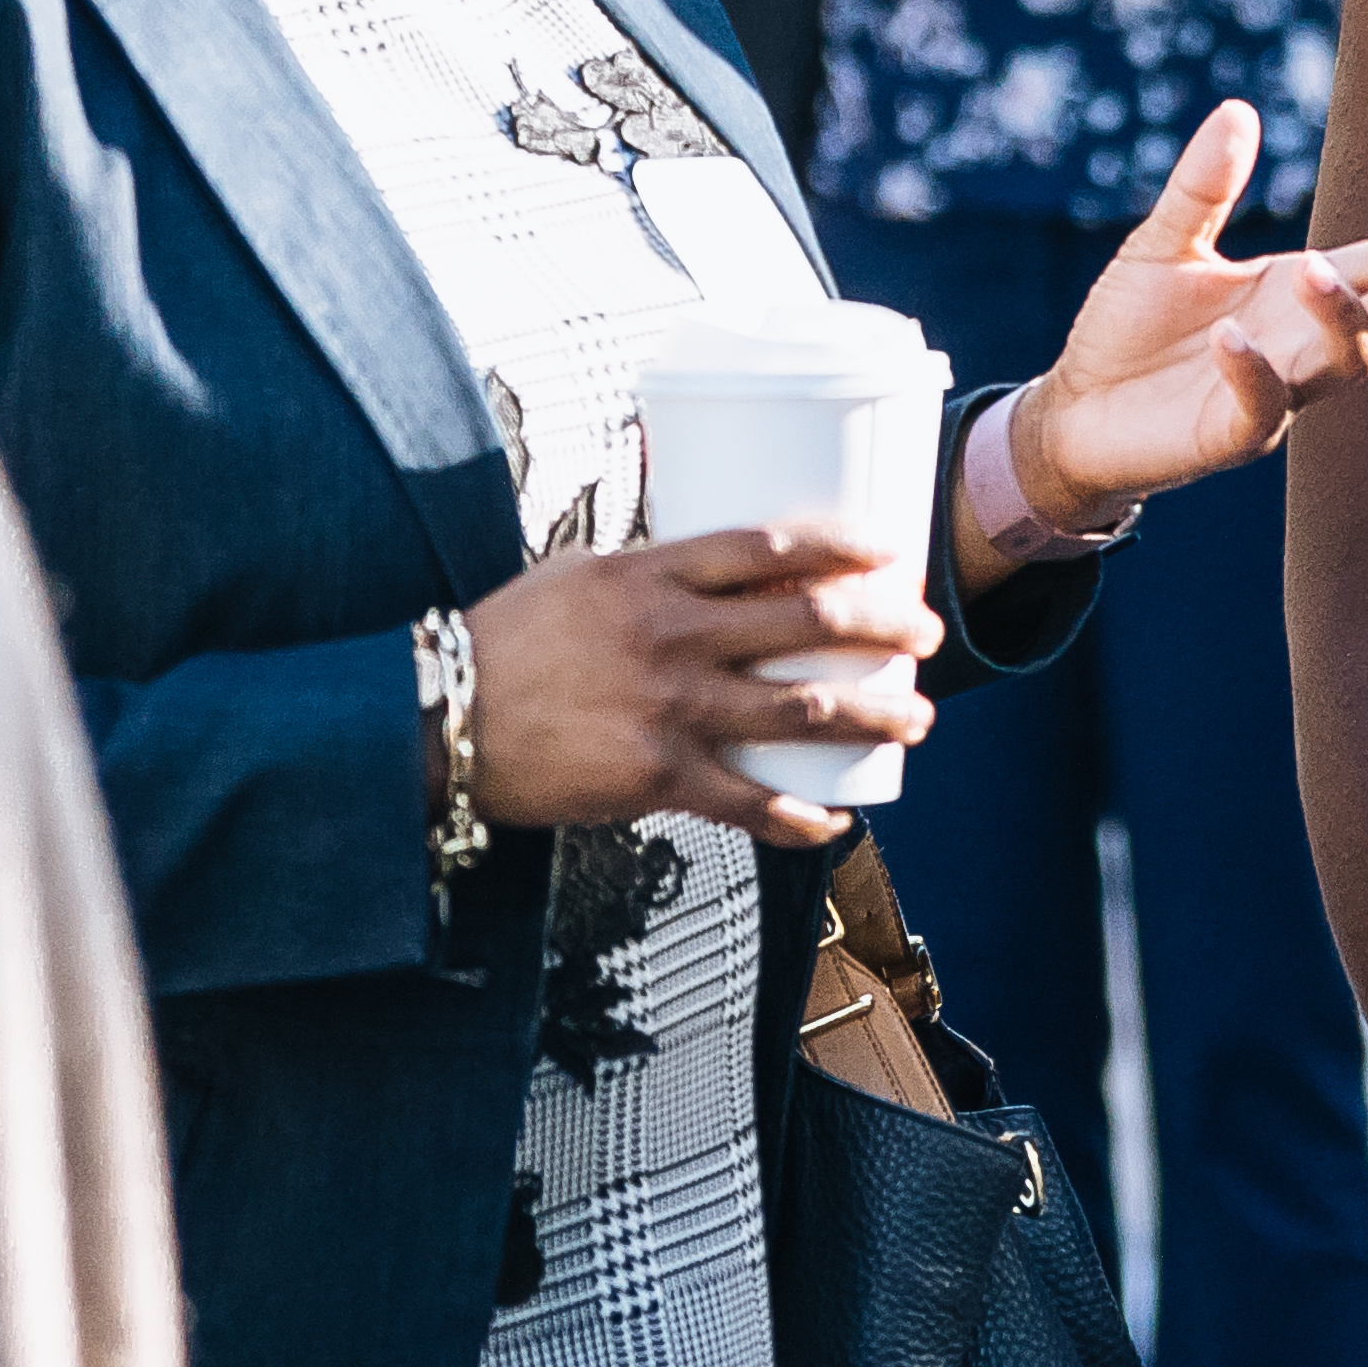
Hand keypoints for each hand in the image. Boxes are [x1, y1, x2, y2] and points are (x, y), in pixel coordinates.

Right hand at [459, 518, 937, 852]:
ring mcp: (668, 707)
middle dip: (884, 626)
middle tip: (927, 634)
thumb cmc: (506, 640)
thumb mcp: (576, 573)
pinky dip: (799, 816)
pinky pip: (746, 802)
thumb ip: (648, 565)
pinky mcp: (654, 776)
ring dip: (872, 714)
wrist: (440, 720)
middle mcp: (672, 635)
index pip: (771, 546)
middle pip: (806, 621)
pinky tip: (834, 820)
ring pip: (799, 708)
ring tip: (917, 720)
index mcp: (653, 574)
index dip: (844, 546)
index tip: (891, 552)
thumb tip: (707, 549)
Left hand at [1001, 100, 1367, 535]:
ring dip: (1343, 316)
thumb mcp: (1164, 243)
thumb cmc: (1129, 330)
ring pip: (1348, 363)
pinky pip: (1262, 408)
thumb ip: (1206, 186)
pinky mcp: (1232, 435)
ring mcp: (1279, 393)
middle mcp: (1306, 342)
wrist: (1074, 409)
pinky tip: (1228, 338)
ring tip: (1310, 269)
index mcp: (1302, 290)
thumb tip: (1239, 108)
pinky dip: (1254, 371)